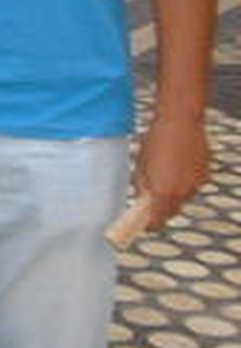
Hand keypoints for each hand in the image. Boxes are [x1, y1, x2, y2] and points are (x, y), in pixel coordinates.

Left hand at [135, 115, 209, 230]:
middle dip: (161, 208)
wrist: (181, 122)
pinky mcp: (206, 175)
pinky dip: (185, 180)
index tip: (143, 224)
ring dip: (174, 191)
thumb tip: (144, 198)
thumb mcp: (141, 166)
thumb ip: (143, 186)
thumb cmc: (155, 142)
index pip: (156, 220)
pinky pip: (192, 184)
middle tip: (150, 201)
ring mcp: (197, 185)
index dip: (148, 224)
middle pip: (171, 210)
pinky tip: (178, 162)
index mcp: (163, 193)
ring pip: (183, 197)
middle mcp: (183, 194)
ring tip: (165, 171)